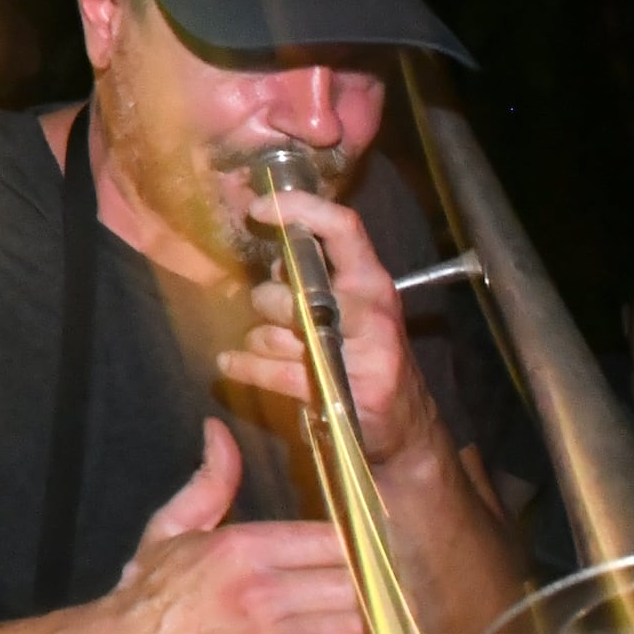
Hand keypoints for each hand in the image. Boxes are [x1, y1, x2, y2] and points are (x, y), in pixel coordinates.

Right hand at [72, 420, 368, 633]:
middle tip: (381, 597)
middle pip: (357, 585)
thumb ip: (209, 484)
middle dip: (374, 592)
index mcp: (242, 548)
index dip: (365, 547)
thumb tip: (220, 432)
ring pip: (359, 631)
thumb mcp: (169, 532)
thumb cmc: (144, 600)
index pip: (337, 539)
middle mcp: (260, 593)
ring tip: (371, 632)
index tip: (372, 557)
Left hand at [224, 188, 435, 471]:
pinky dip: (243, 367)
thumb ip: (319, 281)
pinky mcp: (344, 390)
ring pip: (274, 334)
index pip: (342, 228)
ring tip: (263, 348)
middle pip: (293, 290)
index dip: (299, 210)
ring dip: (256, 342)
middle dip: (265, 303)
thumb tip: (273, 256)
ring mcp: (362, 353)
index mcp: (372, 282)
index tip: (259, 208)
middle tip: (269, 315)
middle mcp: (371, 311)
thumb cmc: (367, 357)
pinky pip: (272, 371)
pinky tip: (230, 364)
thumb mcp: (354, 311)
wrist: (403, 426)